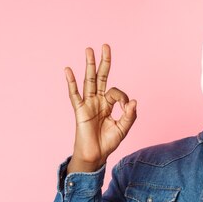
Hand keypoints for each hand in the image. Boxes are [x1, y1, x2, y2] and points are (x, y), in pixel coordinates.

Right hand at [65, 44, 136, 172]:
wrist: (95, 155)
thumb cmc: (108, 142)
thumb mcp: (123, 128)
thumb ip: (129, 115)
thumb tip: (134, 101)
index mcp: (108, 104)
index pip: (117, 92)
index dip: (123, 98)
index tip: (126, 107)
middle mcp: (97, 101)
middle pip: (101, 77)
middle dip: (104, 62)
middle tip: (105, 45)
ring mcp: (88, 104)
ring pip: (89, 81)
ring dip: (89, 65)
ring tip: (89, 50)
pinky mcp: (80, 111)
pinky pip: (74, 95)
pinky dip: (71, 83)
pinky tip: (68, 70)